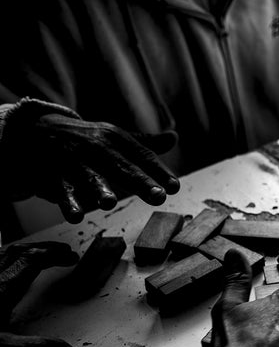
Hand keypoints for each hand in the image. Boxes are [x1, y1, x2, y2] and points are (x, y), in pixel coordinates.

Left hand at [0, 242, 78, 346]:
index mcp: (0, 290)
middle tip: (58, 251)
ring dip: (21, 251)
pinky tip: (0, 270)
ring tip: (33, 254)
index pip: (33, 260)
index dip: (54, 255)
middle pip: (17, 251)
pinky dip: (0, 261)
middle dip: (42, 247)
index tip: (69, 256)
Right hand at [5, 113, 179, 222]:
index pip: (141, 156)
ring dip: (100, 189)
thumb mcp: (114, 137)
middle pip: (121, 166)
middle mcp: (96, 147)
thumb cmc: (85, 139)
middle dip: (139, 181)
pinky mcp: (51, 174)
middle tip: (158, 196)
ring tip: (110, 203)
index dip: (159, 172)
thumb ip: (144, 144)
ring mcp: (73, 160)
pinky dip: (68, 202)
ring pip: (89, 176)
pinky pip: (61, 189)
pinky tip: (76, 215)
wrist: (36, 130)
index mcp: (116, 139)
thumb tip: (173, 138)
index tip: (174, 188)